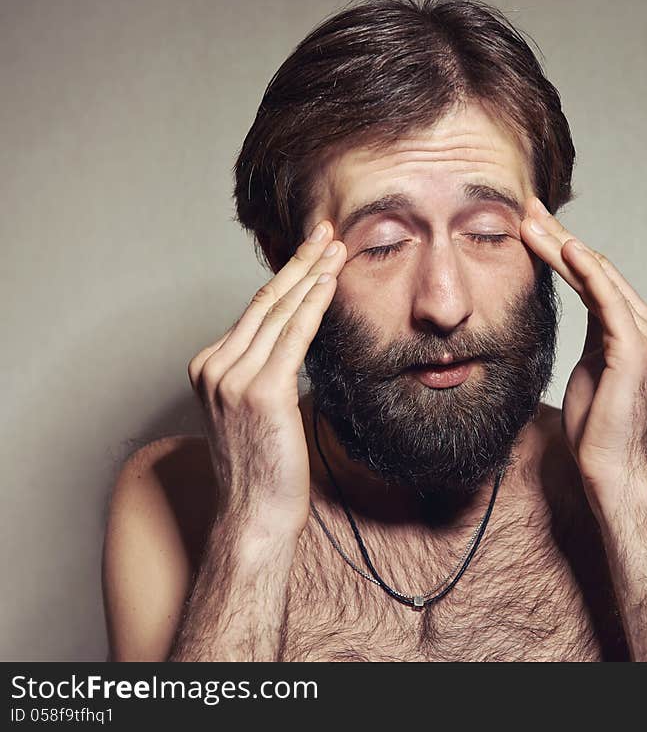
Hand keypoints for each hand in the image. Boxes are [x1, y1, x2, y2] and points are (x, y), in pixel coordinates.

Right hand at [187, 222, 346, 535]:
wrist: (254, 515)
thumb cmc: (263, 469)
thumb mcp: (256, 410)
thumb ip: (267, 372)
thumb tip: (300, 342)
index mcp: (209, 366)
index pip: (254, 311)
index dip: (285, 277)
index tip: (310, 252)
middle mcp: (214, 366)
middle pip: (264, 301)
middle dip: (300, 262)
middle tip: (325, 231)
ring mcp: (233, 378)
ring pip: (279, 313)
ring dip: (312, 275)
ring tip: (336, 247)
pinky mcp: (260, 392)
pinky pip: (292, 337)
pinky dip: (313, 306)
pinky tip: (329, 282)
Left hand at [520, 197, 646, 521]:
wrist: (610, 464)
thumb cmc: (596, 422)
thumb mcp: (589, 365)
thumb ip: (591, 334)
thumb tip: (574, 309)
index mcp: (629, 325)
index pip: (591, 275)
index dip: (560, 247)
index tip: (529, 224)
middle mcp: (643, 322)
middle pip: (593, 267)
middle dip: (557, 236)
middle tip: (526, 206)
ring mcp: (643, 333)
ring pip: (597, 276)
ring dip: (562, 245)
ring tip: (531, 221)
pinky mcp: (635, 347)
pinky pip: (609, 300)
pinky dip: (589, 272)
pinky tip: (569, 248)